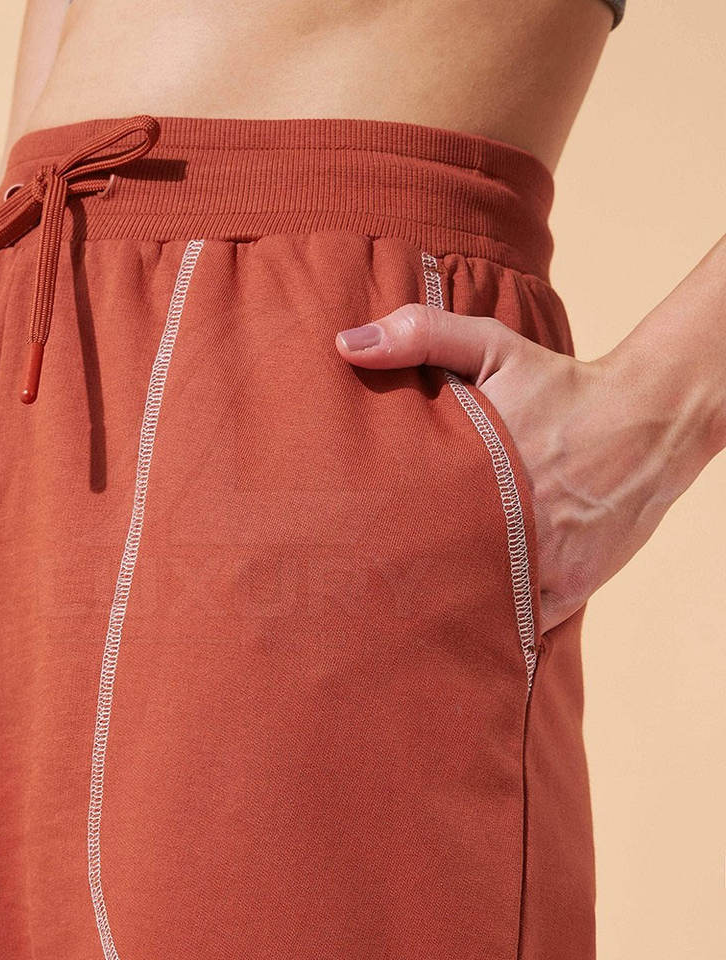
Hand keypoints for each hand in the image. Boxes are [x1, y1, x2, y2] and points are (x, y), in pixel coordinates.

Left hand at [334, 304, 717, 635]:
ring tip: (409, 614)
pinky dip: (496, 625)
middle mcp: (510, 528)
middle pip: (436, 575)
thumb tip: (347, 346)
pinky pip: (522, 623)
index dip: (373, 543)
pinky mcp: (571, 587)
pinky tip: (466, 624)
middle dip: (403, 584)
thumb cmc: (560, 384)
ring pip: (477, 608)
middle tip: (367, 589)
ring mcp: (543, 566)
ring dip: (448, 609)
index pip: (405, 524)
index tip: (345, 551)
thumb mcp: (493, 346)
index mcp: (477, 475)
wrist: (650, 420)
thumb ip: (421, 337)